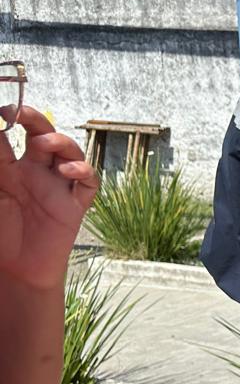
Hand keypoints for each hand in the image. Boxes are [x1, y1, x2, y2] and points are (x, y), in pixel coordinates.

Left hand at [0, 106, 99, 289]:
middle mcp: (35, 172)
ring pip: (69, 153)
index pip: (10, 135)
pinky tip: (69, 170)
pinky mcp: (73, 205)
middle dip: (33, 120)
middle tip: (18, 113)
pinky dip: (83, 171)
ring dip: (59, 142)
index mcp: (9, 168)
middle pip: (41, 135)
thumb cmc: (0, 233)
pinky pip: (87, 183)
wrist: (15, 270)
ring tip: (43, 142)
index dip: (7, 120)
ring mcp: (56, 186)